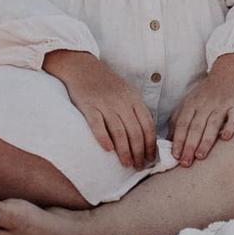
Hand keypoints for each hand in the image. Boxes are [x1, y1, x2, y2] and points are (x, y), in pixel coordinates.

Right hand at [46, 50, 156, 168]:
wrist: (82, 67)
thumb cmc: (106, 84)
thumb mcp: (127, 92)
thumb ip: (136, 110)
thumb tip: (146, 136)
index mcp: (134, 99)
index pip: (147, 125)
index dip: (150, 144)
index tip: (151, 159)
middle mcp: (121, 102)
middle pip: (135, 132)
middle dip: (140, 152)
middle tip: (139, 166)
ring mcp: (105, 104)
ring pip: (119, 132)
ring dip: (125, 151)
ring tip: (126, 164)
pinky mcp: (88, 106)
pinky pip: (97, 125)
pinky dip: (103, 138)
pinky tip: (108, 150)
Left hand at [169, 53, 233, 165]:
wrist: (230, 73)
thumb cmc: (206, 92)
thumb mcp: (189, 102)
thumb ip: (178, 119)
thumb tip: (169, 140)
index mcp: (191, 103)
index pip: (182, 123)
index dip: (178, 140)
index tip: (175, 156)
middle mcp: (205, 104)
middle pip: (195, 126)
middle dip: (189, 145)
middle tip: (185, 163)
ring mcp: (221, 104)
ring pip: (212, 124)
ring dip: (206, 140)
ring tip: (200, 156)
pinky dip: (230, 126)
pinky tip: (226, 138)